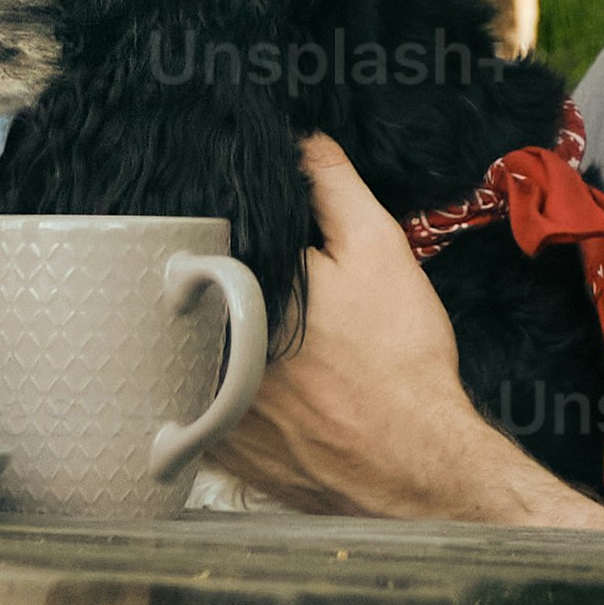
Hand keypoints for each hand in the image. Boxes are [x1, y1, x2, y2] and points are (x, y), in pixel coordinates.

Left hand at [195, 135, 603, 529]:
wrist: (417, 462)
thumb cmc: (401, 363)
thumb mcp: (379, 252)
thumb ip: (332, 188)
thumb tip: (300, 142)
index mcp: (243, 293)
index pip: (201, 245)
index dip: (215, 235)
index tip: (228, 234)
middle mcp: (214, 350)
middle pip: (188, 302)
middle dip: (209, 288)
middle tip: (251, 291)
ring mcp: (210, 408)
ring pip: (185, 358)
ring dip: (203, 343)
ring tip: (252, 340)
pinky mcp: (219, 453)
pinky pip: (196, 412)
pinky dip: (212, 396)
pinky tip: (253, 390)